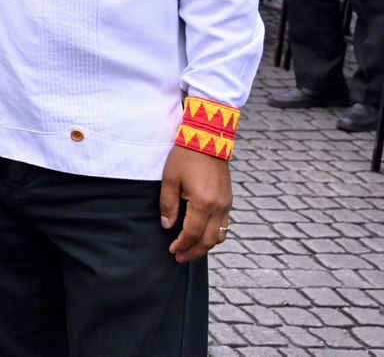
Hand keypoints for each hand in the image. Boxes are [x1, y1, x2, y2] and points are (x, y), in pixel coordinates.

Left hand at [160, 147, 231, 262]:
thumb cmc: (186, 157)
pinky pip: (224, 225)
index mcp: (203, 203)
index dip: (181, 245)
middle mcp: (219, 208)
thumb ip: (168, 204)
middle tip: (180, 258)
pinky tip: (202, 234)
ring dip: (205, 246)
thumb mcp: (170, 179)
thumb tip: (168, 226)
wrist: (208, 139)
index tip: (172, 251)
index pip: (192, 233)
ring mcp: (226, 205)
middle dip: (194, 252)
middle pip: (208, 240)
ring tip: (191, 250)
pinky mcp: (229, 200)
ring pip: (220, 235)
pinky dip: (214, 235)